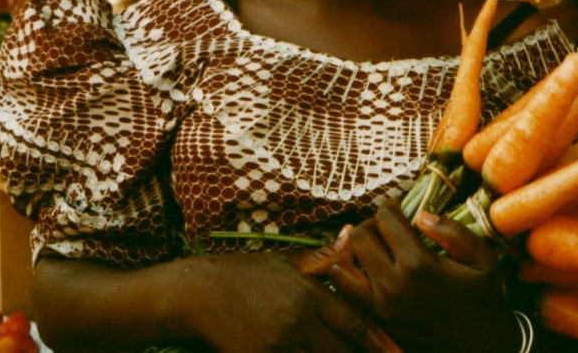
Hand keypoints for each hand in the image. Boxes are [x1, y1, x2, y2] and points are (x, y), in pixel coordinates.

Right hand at [178, 251, 395, 351]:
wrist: (197, 295)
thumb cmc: (246, 274)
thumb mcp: (285, 261)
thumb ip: (323, 257)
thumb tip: (350, 235)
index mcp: (309, 295)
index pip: (354, 324)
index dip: (380, 343)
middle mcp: (297, 323)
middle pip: (343, 352)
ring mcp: (278, 346)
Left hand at [327, 200, 520, 351]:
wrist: (480, 348)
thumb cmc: (483, 298)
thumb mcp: (483, 259)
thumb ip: (453, 232)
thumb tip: (420, 214)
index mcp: (419, 265)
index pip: (385, 219)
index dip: (390, 208)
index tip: (396, 210)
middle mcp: (392, 285)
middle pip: (359, 236)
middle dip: (370, 226)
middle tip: (384, 230)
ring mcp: (378, 307)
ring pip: (342, 264)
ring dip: (354, 252)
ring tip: (372, 250)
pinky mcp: (372, 323)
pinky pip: (343, 292)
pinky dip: (348, 276)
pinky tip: (365, 271)